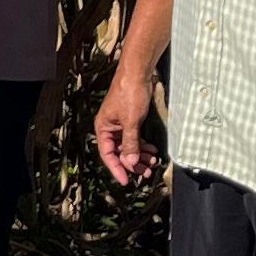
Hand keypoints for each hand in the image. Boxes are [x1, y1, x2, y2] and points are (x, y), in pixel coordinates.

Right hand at [94, 67, 161, 184]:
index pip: (107, 154)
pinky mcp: (131, 120)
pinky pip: (135, 138)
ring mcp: (121, 124)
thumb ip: (131, 143)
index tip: (125, 181)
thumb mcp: (131, 121)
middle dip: (132, 163)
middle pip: (120, 152)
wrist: (138, 73)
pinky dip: (143, 145)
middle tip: (145, 172)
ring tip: (152, 162)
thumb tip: (131, 163)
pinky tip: (152, 150)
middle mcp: (110, 128)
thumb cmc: (129, 93)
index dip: (116, 169)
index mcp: (103, 128)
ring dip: (140, 156)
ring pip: (129, 146)